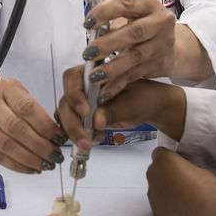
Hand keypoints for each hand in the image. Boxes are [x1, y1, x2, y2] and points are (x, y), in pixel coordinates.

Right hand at [0, 75, 66, 173]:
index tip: (59, 138)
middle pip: (15, 128)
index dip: (45, 125)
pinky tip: (32, 168)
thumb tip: (58, 136)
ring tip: (46, 164)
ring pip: (6, 145)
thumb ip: (37, 111)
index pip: (26, 108)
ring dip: (29, 158)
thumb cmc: (4, 100)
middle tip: (55, 155)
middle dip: (39, 145)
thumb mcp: (20, 94)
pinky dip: (17, 165)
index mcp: (5, 88)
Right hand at [58, 71, 186, 150]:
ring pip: (66, 115)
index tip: (85, 111)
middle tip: (85, 137)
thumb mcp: (131, 104)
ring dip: (74, 131)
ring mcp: (82, 101)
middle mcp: (84, 85)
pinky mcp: (84, 116)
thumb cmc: (143, 97)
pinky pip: (73, 125)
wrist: (149, 106)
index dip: (74, 94)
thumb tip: (96, 121)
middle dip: (73, 121)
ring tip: (88, 143)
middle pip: (66, 101)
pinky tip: (91, 140)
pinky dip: (78, 135)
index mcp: (94, 72)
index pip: (72, 78)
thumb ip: (113, 111)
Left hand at [81, 0, 183, 101]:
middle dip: (109, 43)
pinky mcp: (161, 63)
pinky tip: (105, 91)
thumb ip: (113, 20)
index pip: (126, 4)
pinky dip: (118, 83)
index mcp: (149, 5)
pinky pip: (136, 74)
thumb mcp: (132, 16)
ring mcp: (162, 44)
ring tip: (94, 75)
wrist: (172, 47)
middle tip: (88, 53)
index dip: (106, 12)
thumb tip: (91, 30)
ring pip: (135, 56)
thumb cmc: (145, 28)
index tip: (88, 23)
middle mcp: (160, 22)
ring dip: (112, 68)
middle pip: (134, 32)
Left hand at [146, 147, 215, 215]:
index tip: (176, 162)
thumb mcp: (200, 170)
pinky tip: (181, 207)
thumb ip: (186, 167)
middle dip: (166, 173)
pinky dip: (166, 203)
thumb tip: (186, 173)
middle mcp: (154, 176)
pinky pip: (159, 203)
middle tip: (182, 179)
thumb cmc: (206, 193)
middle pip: (156, 170)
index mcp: (164, 161)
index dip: (169, 157)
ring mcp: (153, 194)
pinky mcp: (155, 211)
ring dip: (166, 189)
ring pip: (156, 187)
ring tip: (184, 195)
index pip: (160, 152)